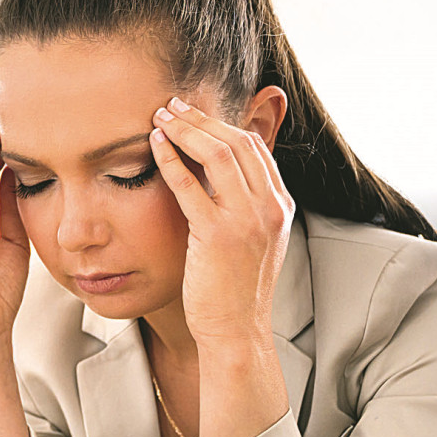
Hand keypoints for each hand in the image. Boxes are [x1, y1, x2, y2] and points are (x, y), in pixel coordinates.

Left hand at [149, 95, 294, 349]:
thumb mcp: (254, 242)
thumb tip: (221, 176)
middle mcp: (270, 207)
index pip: (255, 148)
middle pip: (238, 142)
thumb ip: (245, 207)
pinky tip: (155, 145)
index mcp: (281, 206)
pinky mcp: (218, 235)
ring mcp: (247, 220)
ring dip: (186, 129)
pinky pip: (191, 184)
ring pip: (218, 154)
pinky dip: (171, 158)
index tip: (194, 114)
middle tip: (172, 105)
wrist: (237, 331)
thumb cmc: (236, 290)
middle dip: (202, 118)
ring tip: (161, 117)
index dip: (222, 124)